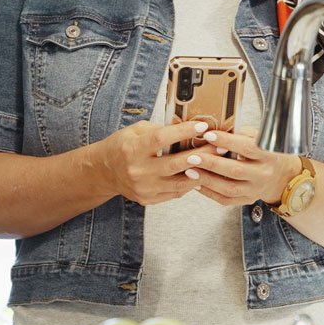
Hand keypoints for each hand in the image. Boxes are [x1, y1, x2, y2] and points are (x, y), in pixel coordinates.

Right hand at [94, 120, 211, 205]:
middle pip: (176, 164)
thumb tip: (189, 127)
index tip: (202, 125)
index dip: (183, 132)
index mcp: (132, 149)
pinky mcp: (148, 199)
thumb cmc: (123, 146)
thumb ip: (160, 129)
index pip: (161, 139)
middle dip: (202, 154)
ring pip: (180, 183)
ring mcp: (143, 188)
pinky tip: (201, 174)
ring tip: (216, 162)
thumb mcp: (136, 130)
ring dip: (201, 172)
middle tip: (219, 146)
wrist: (104, 172)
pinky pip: (176, 193)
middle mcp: (137, 171)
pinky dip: (190, 183)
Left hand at [181, 126, 299, 207]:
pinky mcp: (247, 200)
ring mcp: (255, 189)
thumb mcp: (258, 137)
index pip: (247, 147)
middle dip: (211, 163)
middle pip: (236, 170)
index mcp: (269, 154)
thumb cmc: (264, 151)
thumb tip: (215, 126)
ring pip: (229, 188)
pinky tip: (197, 183)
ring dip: (207, 179)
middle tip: (192, 156)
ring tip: (190, 170)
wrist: (279, 175)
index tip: (208, 135)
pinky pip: (226, 199)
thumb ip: (240, 133)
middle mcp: (264, 173)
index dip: (227, 141)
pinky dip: (209, 192)